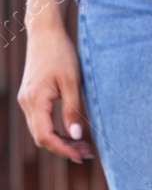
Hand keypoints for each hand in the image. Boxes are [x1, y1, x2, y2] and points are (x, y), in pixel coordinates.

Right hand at [17, 22, 92, 162]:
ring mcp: (26, 99)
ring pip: (40, 131)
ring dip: (60, 141)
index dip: (63, 149)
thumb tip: (76, 136)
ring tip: (83, 146)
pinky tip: (72, 133)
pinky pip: (40, 121)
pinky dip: (55, 131)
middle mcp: (26, 102)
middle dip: (64, 148)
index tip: (82, 156)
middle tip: (88, 154)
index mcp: (35, 100)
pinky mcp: (31, 96)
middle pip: (41, 137)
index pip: (45, 136)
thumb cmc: (61, 54)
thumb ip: (73, 110)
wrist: (46, 33)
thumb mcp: (72, 83)